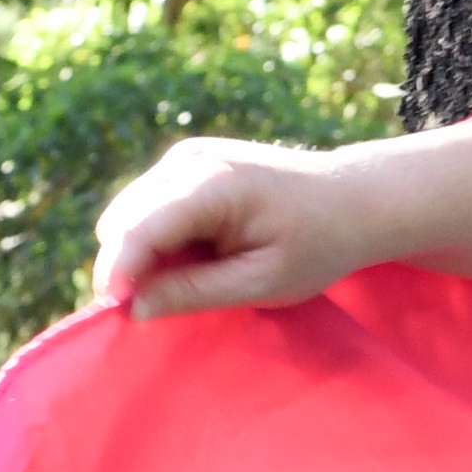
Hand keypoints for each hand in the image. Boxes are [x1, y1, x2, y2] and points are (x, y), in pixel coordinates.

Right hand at [94, 137, 387, 316]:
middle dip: (126, 267)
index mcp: (212, 185)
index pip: (139, 229)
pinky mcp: (187, 163)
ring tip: (187, 281)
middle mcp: (189, 160)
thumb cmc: (317, 244)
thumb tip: (133, 307)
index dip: (118, 274)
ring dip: (141, 254)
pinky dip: (157, 239)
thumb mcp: (260, 282)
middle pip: (123, 220)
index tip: (116, 315)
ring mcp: (186, 156)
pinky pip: (148, 207)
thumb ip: (194, 292)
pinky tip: (195, 257)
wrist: (354, 198)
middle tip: (156, 308)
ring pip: (129, 214)